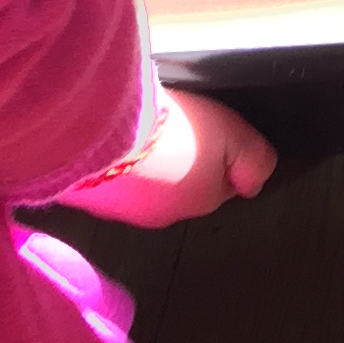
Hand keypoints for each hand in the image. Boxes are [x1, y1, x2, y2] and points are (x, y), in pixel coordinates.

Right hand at [59, 89, 274, 228]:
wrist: (108, 130)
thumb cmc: (173, 130)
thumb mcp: (234, 137)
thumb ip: (254, 162)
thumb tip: (255, 184)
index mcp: (202, 201)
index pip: (222, 184)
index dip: (222, 156)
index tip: (212, 133)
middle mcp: (162, 215)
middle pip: (182, 186)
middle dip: (182, 162)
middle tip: (177, 127)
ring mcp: (121, 210)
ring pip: (144, 186)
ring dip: (147, 165)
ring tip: (145, 131)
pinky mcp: (87, 200)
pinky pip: (108, 182)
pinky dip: (114, 166)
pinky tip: (116, 142)